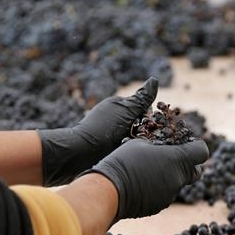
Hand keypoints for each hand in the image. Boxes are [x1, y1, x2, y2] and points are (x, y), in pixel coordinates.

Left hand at [39, 77, 158, 185]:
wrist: (80, 152)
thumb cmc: (103, 129)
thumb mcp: (126, 111)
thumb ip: (142, 99)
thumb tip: (154, 80)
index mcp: (117, 104)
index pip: (142, 108)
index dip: (149, 117)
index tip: (152, 126)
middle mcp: (113, 116)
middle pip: (139, 122)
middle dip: (145, 130)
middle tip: (147, 139)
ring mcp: (109, 132)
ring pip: (133, 136)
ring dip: (138, 141)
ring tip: (139, 148)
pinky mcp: (106, 147)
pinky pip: (125, 146)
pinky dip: (129, 149)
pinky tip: (131, 154)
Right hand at [90, 138, 208, 219]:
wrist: (109, 191)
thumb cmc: (124, 161)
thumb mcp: (141, 143)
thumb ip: (159, 144)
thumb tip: (162, 145)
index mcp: (177, 159)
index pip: (202, 151)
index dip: (196, 146)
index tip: (186, 144)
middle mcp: (178, 179)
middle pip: (196, 172)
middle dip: (189, 164)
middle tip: (172, 158)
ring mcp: (170, 194)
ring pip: (179, 184)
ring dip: (171, 177)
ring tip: (150, 170)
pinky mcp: (160, 206)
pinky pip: (166, 194)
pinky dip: (160, 188)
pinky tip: (142, 183)